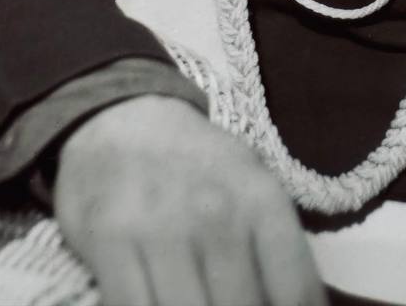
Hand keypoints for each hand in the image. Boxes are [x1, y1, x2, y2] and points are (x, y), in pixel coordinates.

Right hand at [54, 95, 326, 305]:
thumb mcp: (250, 186)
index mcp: (261, 199)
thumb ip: (274, 250)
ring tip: (198, 300)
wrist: (121, 118)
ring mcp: (162, 230)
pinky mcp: (110, 243)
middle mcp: (217, 213)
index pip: (295, 291)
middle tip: (228, 300)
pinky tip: (160, 302)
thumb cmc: (196, 164)